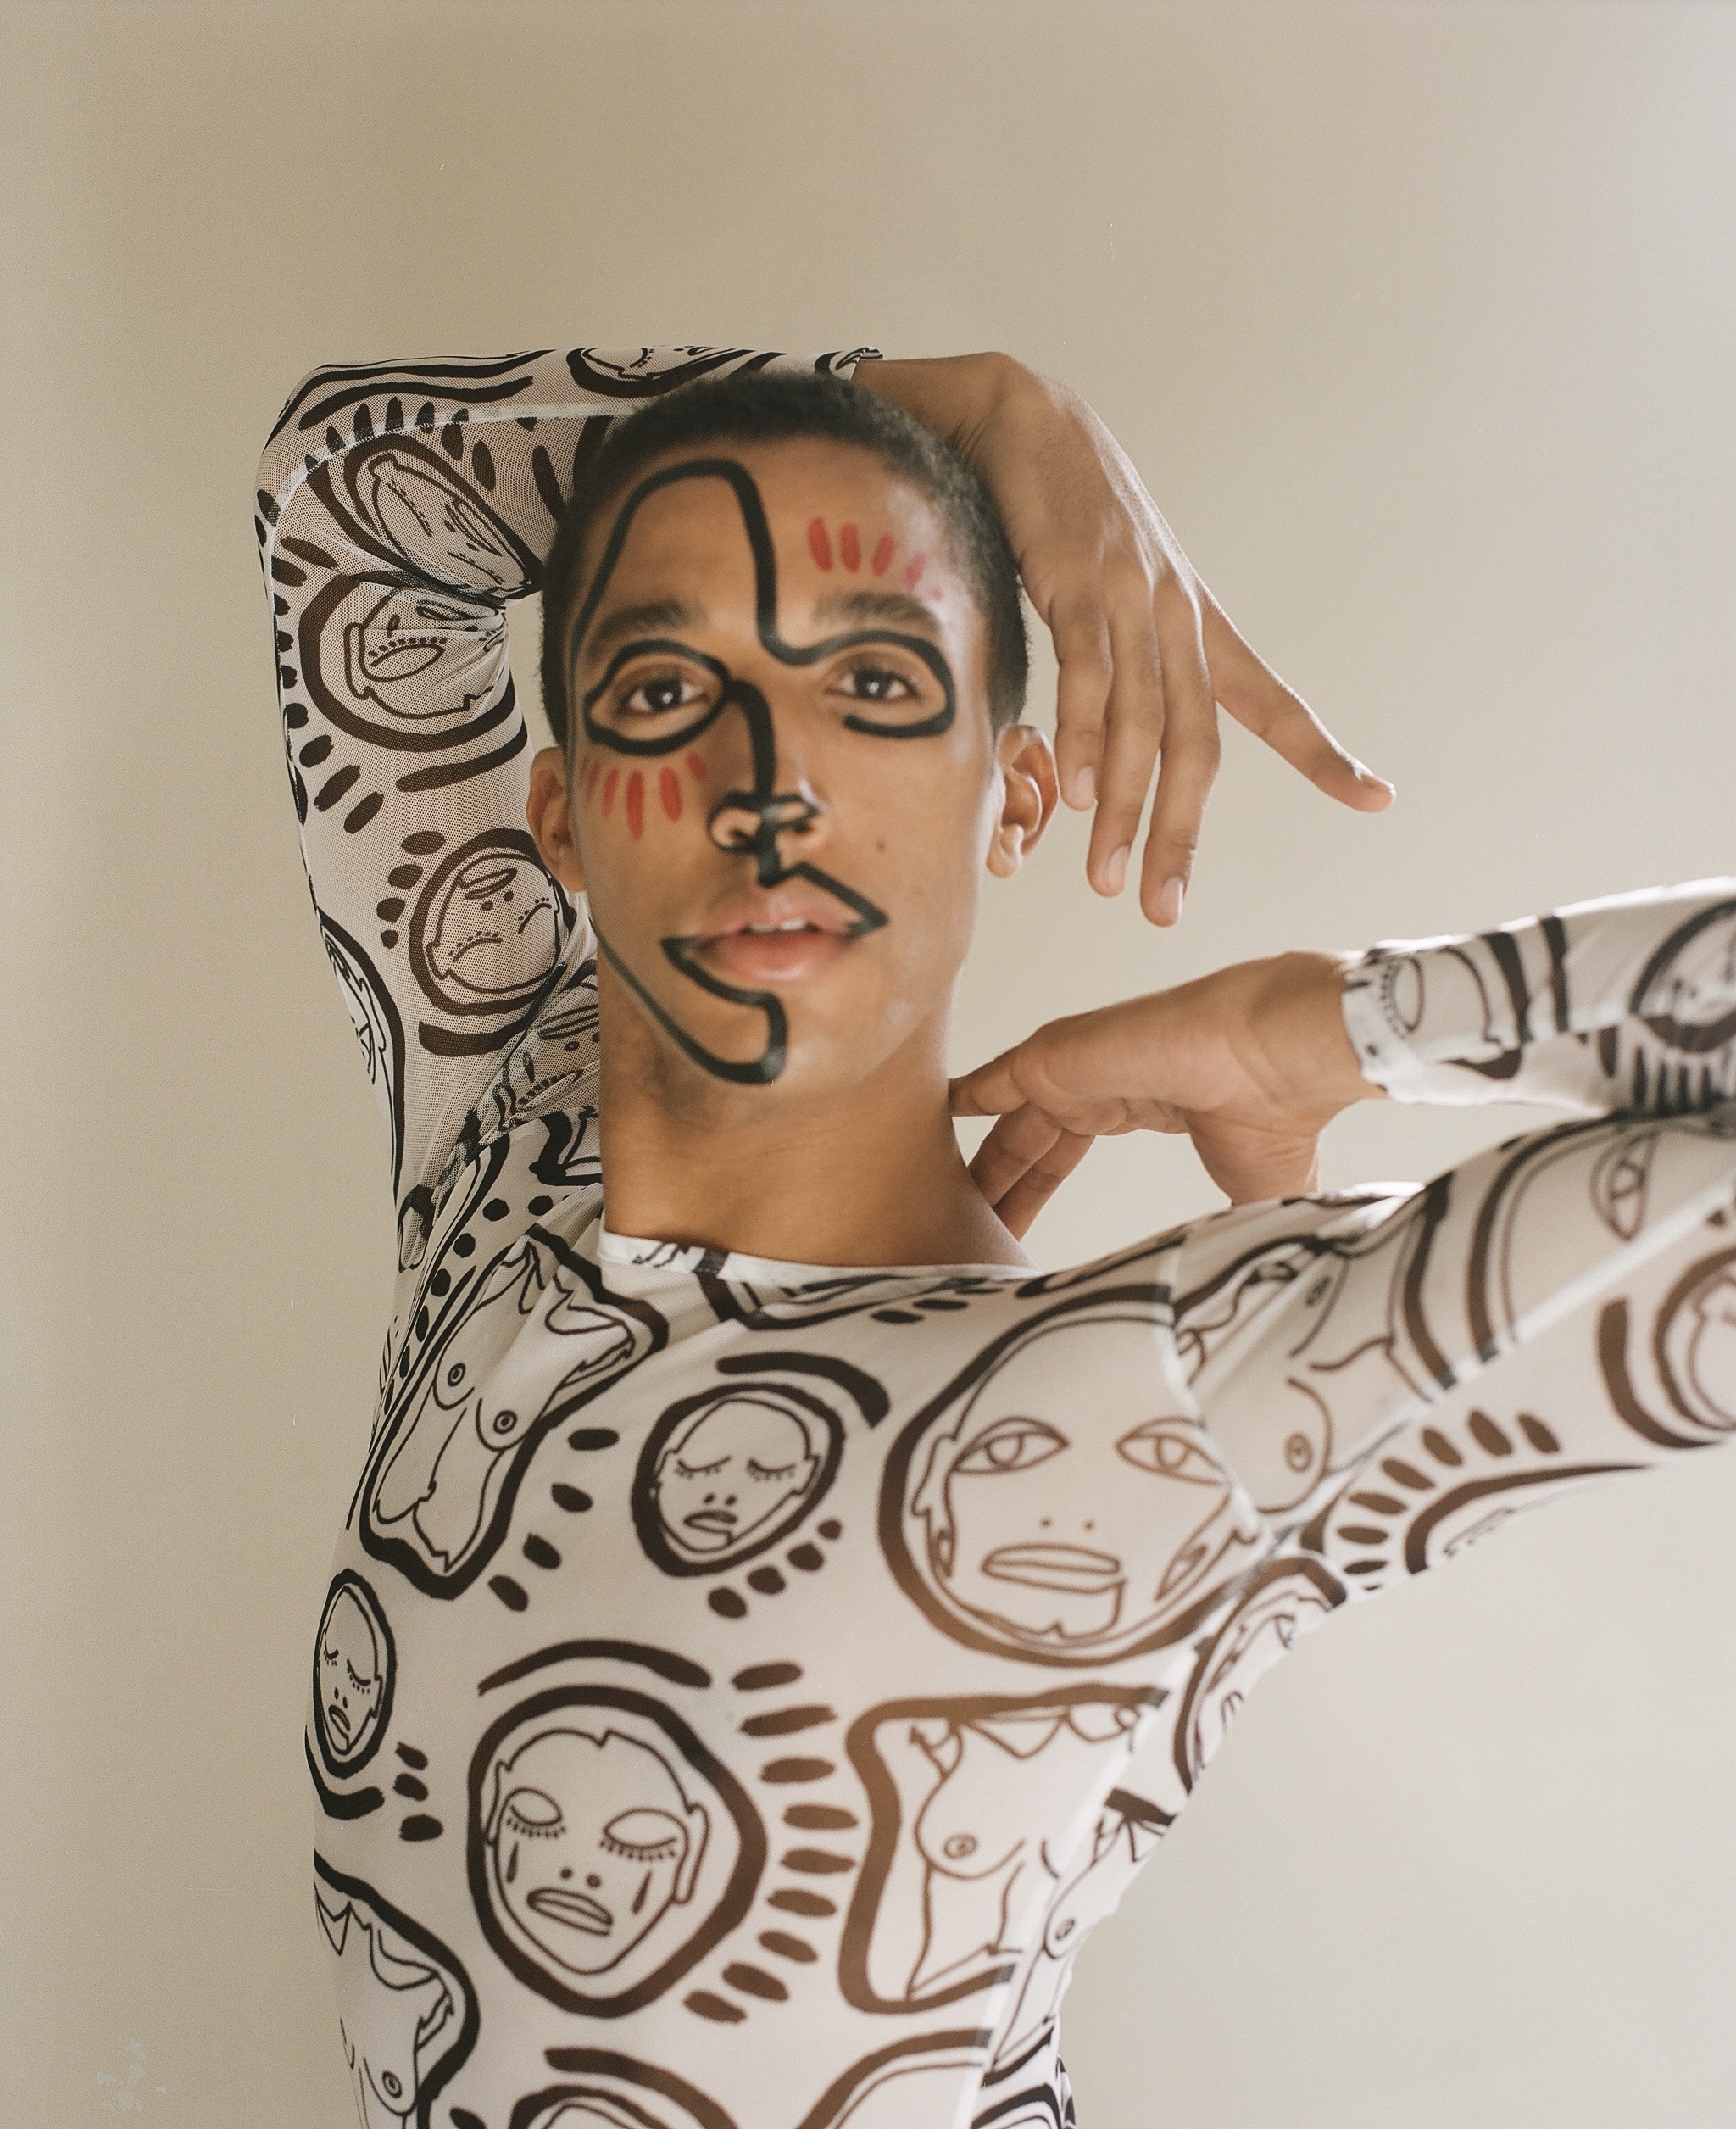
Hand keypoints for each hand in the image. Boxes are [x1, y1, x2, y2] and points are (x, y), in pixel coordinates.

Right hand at [856, 354, 1394, 923]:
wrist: (1020, 417)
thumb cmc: (1060, 512)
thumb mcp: (1109, 589)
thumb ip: (1118, 661)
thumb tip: (1101, 742)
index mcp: (1197, 623)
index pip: (1271, 702)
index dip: (1324, 754)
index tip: (1378, 799)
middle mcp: (1178, 616)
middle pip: (1200, 745)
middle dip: (1185, 833)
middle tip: (1164, 910)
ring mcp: (1132, 599)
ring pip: (1144, 725)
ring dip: (1127, 812)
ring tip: (1108, 880)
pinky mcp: (1079, 584)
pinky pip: (1090, 675)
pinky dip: (1087, 739)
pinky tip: (1079, 795)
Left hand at [949, 952, 1383, 1236]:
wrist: (1278, 1056)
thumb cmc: (1278, 1116)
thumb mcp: (1251, 1194)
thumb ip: (1225, 1234)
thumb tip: (1232, 1292)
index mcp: (1135, 1106)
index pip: (1059, 1157)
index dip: (1031, 1196)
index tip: (1006, 1239)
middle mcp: (1094, 1086)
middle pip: (1022, 1150)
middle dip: (992, 1194)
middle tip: (955, 1242)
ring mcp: (1071, 1069)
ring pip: (1001, 1128)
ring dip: (971, 1170)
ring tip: (926, 1213)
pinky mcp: (1051, 1057)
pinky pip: (986, 1083)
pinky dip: (952, 1102)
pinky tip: (912, 1126)